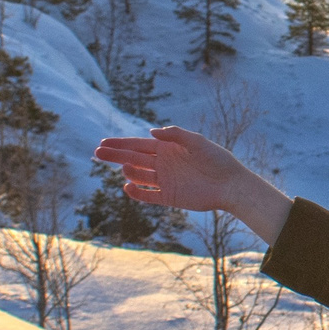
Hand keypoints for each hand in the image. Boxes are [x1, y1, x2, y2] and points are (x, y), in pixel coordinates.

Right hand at [94, 128, 293, 243]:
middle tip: (97, 152)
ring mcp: (165, 181)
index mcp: (167, 149)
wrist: (231, 185)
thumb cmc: (217, 160)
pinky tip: (128, 187)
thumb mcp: (197, 141)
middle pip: (134, 159)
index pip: (138, 145)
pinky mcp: (170, 197)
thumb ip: (175, 135)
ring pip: (140, 176)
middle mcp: (163, 164)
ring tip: (126, 169)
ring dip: (130, 172)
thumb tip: (151, 132)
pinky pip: (149, 196)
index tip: (103, 143)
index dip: (121, 144)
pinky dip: (138, 193)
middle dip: (116, 155)